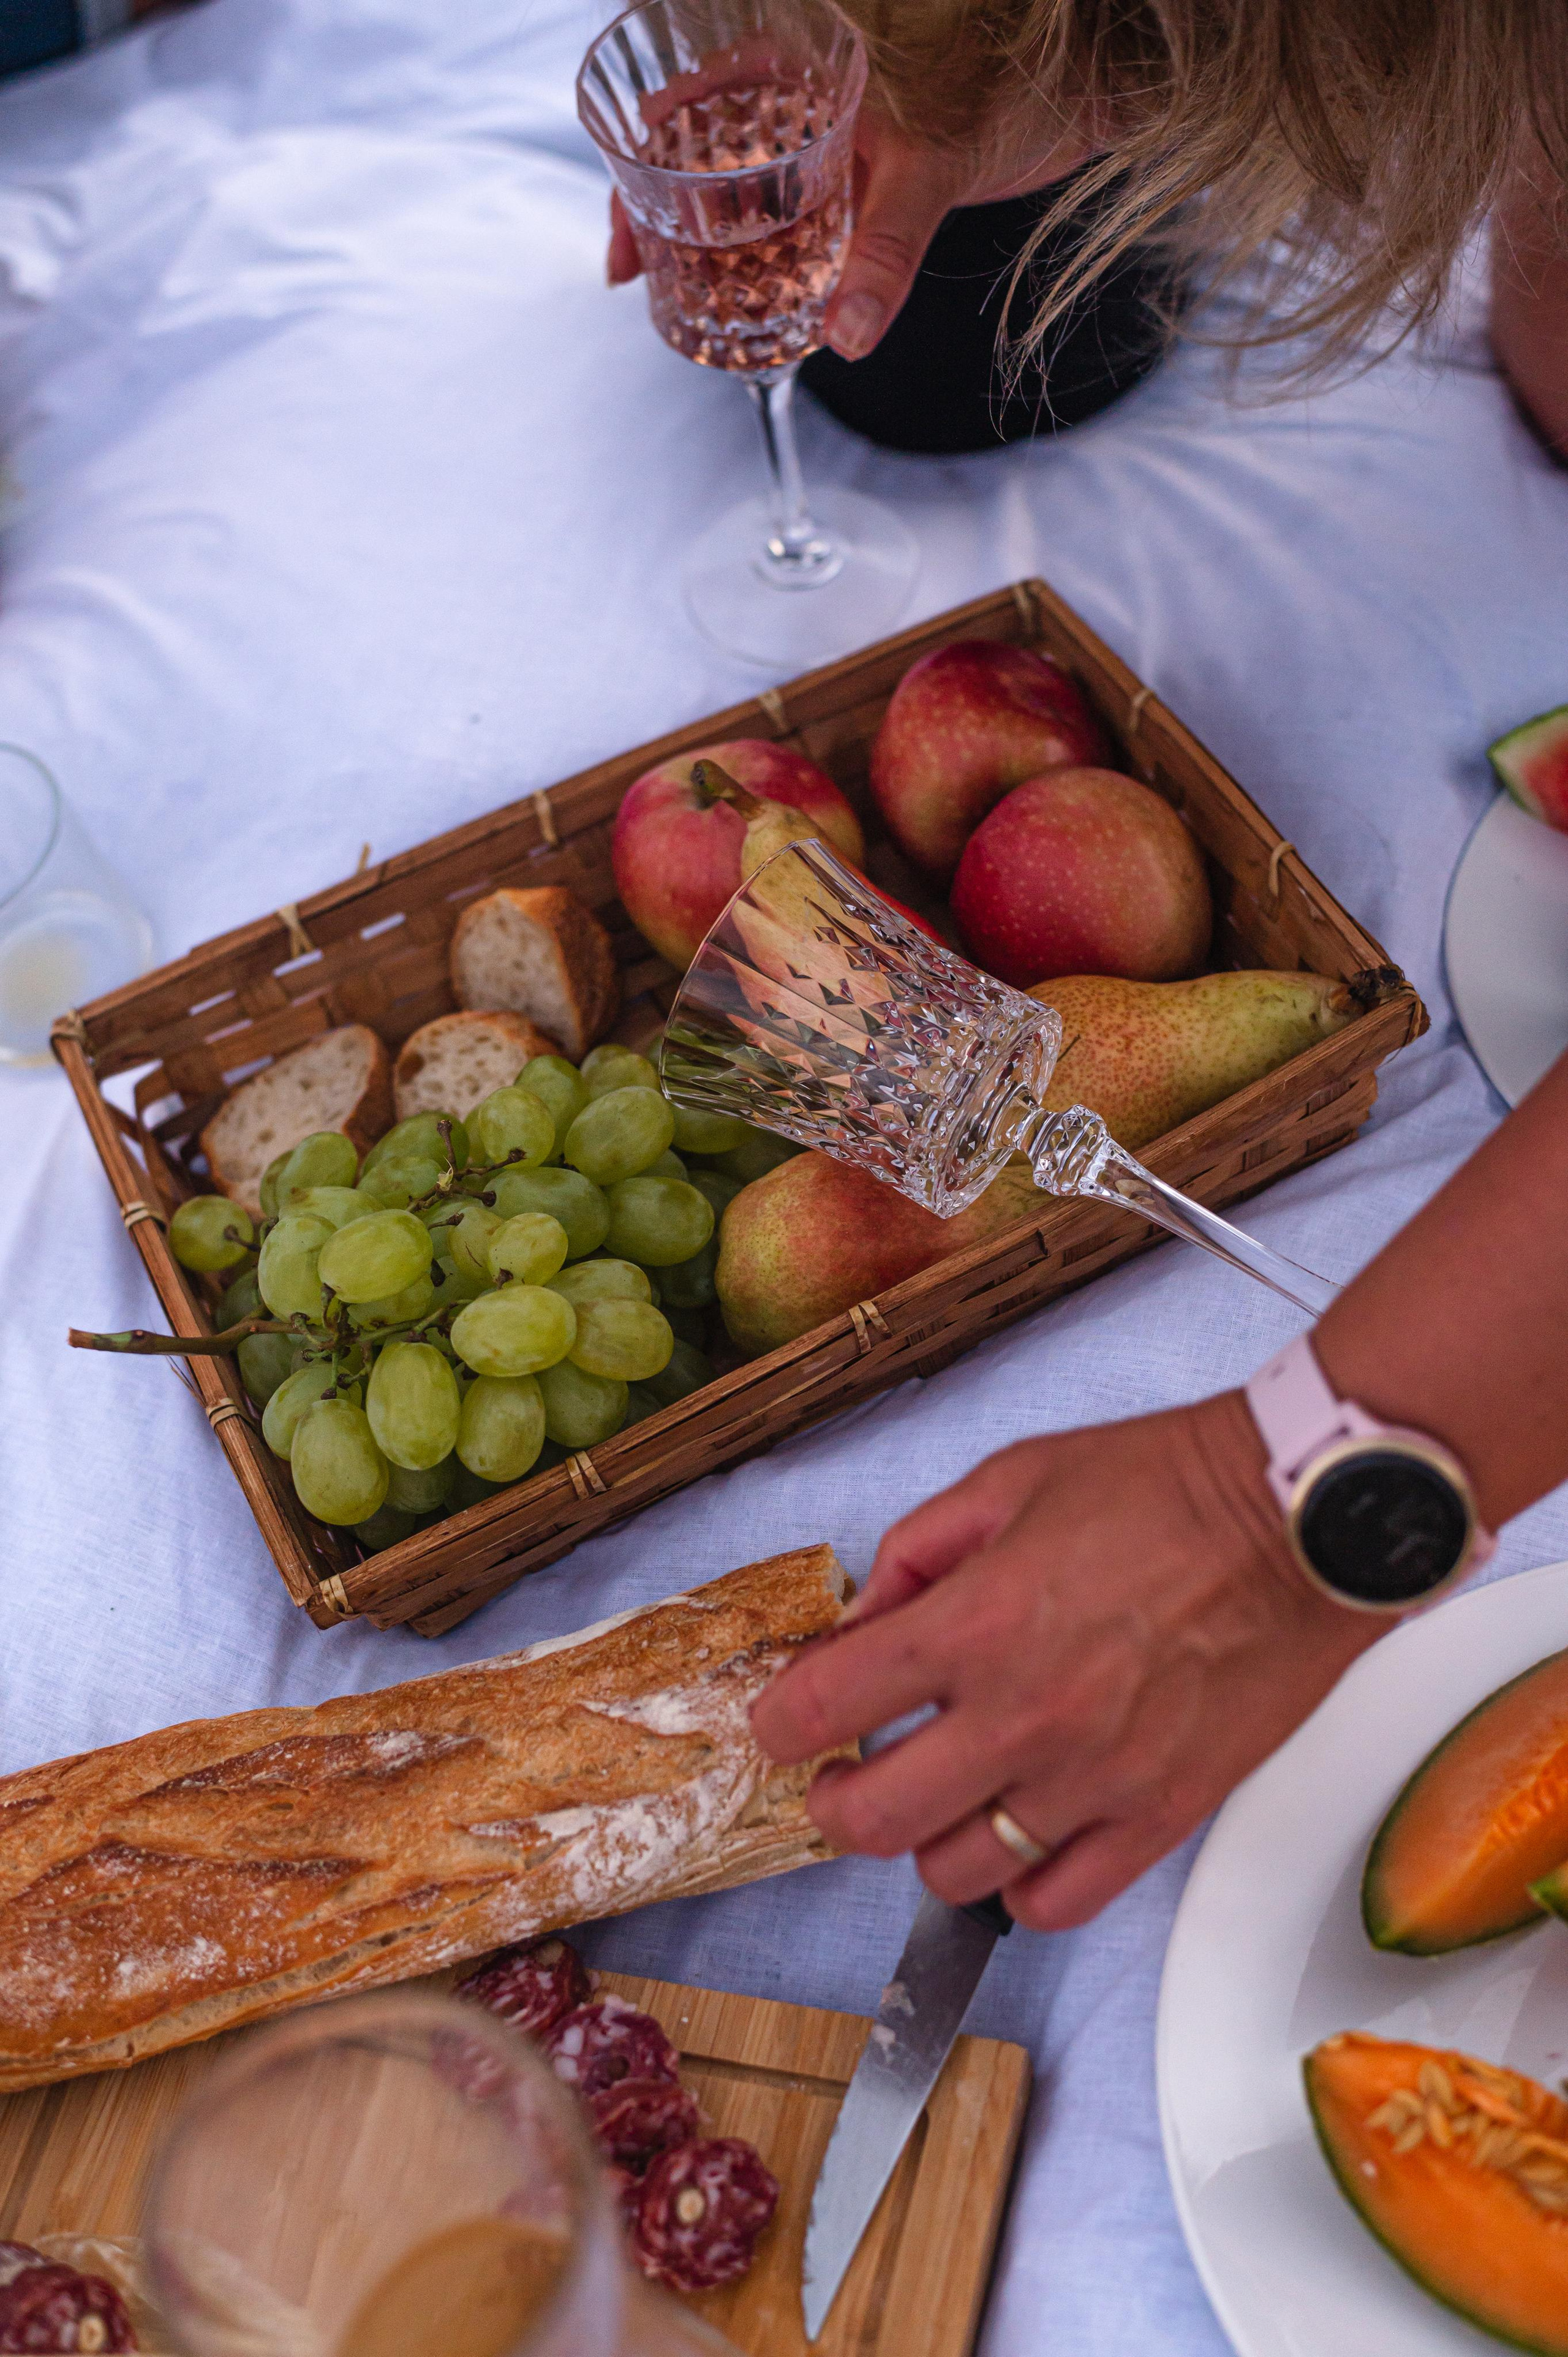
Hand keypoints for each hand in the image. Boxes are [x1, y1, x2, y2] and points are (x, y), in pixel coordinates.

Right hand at [606, 100, 1095, 359]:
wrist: (1091, 98)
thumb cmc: (1018, 94)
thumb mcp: (936, 170)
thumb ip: (887, 250)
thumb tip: (848, 334)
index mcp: (807, 61)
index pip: (695, 98)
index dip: (643, 161)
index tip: (626, 229)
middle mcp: (812, 98)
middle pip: (706, 150)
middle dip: (663, 209)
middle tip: (634, 270)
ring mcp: (838, 142)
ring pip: (750, 191)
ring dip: (716, 243)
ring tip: (683, 295)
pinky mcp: (871, 183)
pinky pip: (806, 225)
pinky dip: (780, 264)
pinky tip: (767, 306)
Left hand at [750, 1392, 1380, 1929]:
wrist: (1300, 1522)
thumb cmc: (1170, 1487)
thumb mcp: (1011, 1478)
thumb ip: (919, 1549)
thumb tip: (866, 1617)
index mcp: (975, 1621)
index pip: (823, 1705)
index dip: (780, 1720)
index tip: (784, 1720)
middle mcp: (1022, 1714)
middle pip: (871, 1819)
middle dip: (834, 1803)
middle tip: (843, 1776)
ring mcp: (1092, 1778)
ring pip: (956, 1873)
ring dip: (928, 1839)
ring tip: (942, 1795)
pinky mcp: (1160, 1817)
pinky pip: (1055, 1902)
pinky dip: (1019, 1886)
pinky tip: (1018, 1836)